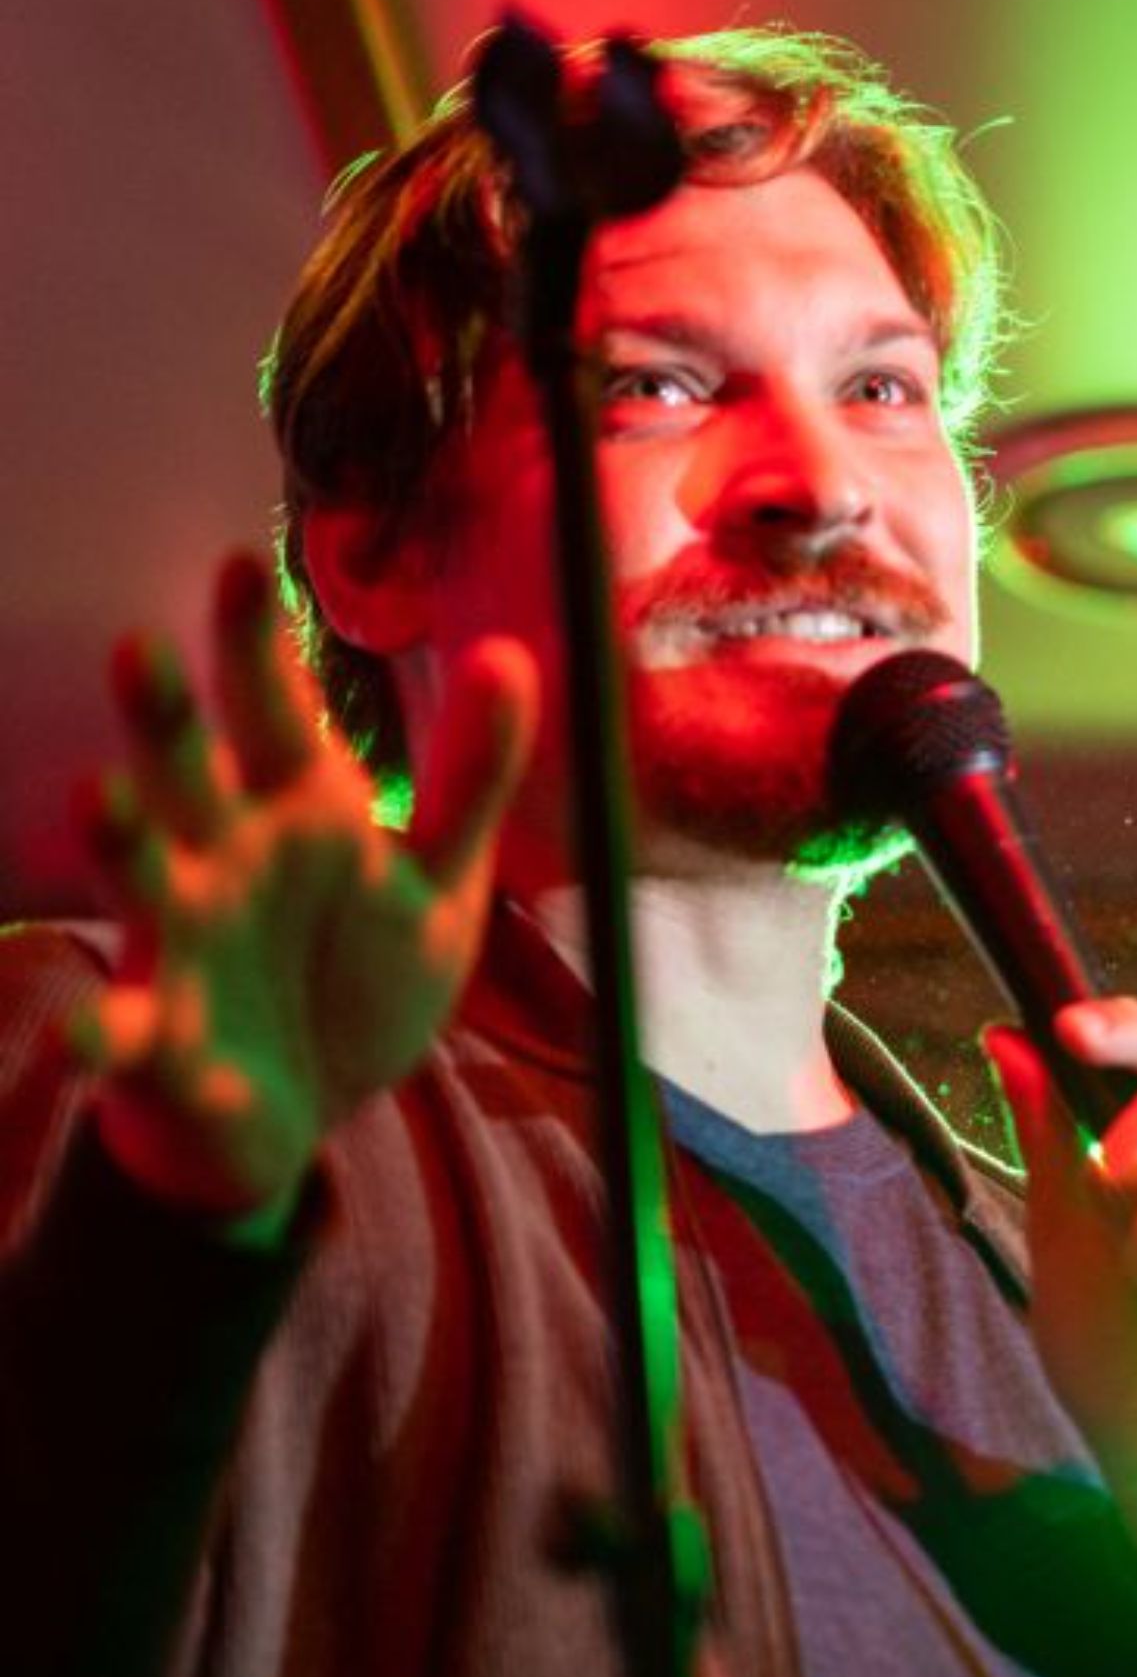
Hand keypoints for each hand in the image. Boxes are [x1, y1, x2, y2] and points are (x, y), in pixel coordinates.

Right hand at [66, 550, 535, 1231]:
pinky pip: (121, 1038)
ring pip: (140, 882)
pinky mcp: (156, 1048)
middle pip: (190, 777)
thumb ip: (470, 777)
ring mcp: (179, 948)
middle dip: (164, 721)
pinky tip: (85, 1032)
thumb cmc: (360, 975)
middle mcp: (220, 860)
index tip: (242, 563)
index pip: (275, 714)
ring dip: (118, 842)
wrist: (305, 1113)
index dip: (255, 646)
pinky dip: (100, 1035)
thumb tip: (510, 653)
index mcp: (297, 812)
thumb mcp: (440, 881)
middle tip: (140, 646)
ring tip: (99, 795)